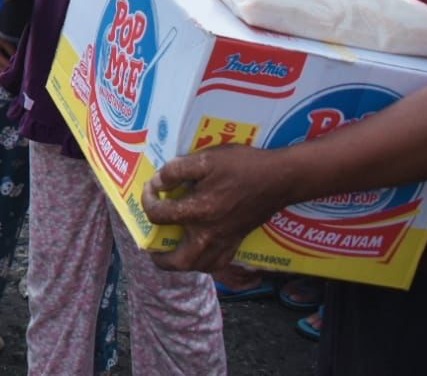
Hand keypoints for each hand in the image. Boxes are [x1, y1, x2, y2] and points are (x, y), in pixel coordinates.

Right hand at [0, 26, 13, 81]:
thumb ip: (11, 50)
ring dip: (0, 79)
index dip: (14, 72)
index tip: (21, 76)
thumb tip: (18, 59)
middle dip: (8, 77)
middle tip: (17, 82)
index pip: (6, 67)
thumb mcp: (3, 39)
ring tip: (8, 85)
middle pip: (0, 72)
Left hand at [141, 145, 290, 273]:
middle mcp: (210, 233)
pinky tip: (198, 251)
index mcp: (199, 210)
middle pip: (178, 261)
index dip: (147, 200)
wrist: (279, 178)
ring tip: (172, 250)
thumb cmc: (242, 166)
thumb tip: (157, 184)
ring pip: (198, 267)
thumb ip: (176, 170)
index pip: (159, 215)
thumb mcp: (206, 158)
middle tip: (152, 246)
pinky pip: (218, 264)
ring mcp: (225, 241)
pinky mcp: (237, 242)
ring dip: (180, 263)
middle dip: (159, 258)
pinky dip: (204, 263)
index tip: (152, 189)